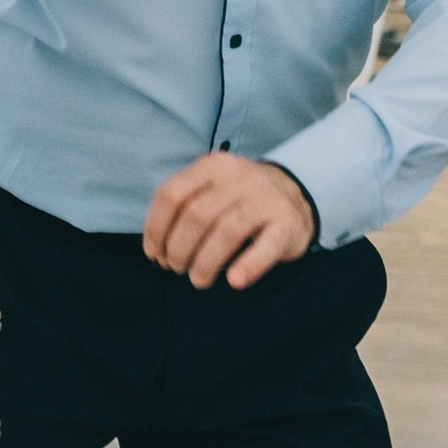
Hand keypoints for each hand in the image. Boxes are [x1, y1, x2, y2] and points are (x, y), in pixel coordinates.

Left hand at [143, 153, 315, 289]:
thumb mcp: (210, 190)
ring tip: (199, 279)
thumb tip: (157, 251)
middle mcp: (239, 177)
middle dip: (179, 249)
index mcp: (212, 166)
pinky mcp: (287, 224)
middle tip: (177, 268)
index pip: (172, 194)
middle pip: (197, 215)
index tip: (154, 254)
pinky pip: (266, 247)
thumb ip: (182, 211)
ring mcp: (266, 199)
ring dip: (205, 262)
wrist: (293, 196)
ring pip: (227, 231)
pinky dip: (248, 266)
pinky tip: (235, 281)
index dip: (156, 229)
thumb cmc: (238, 200)